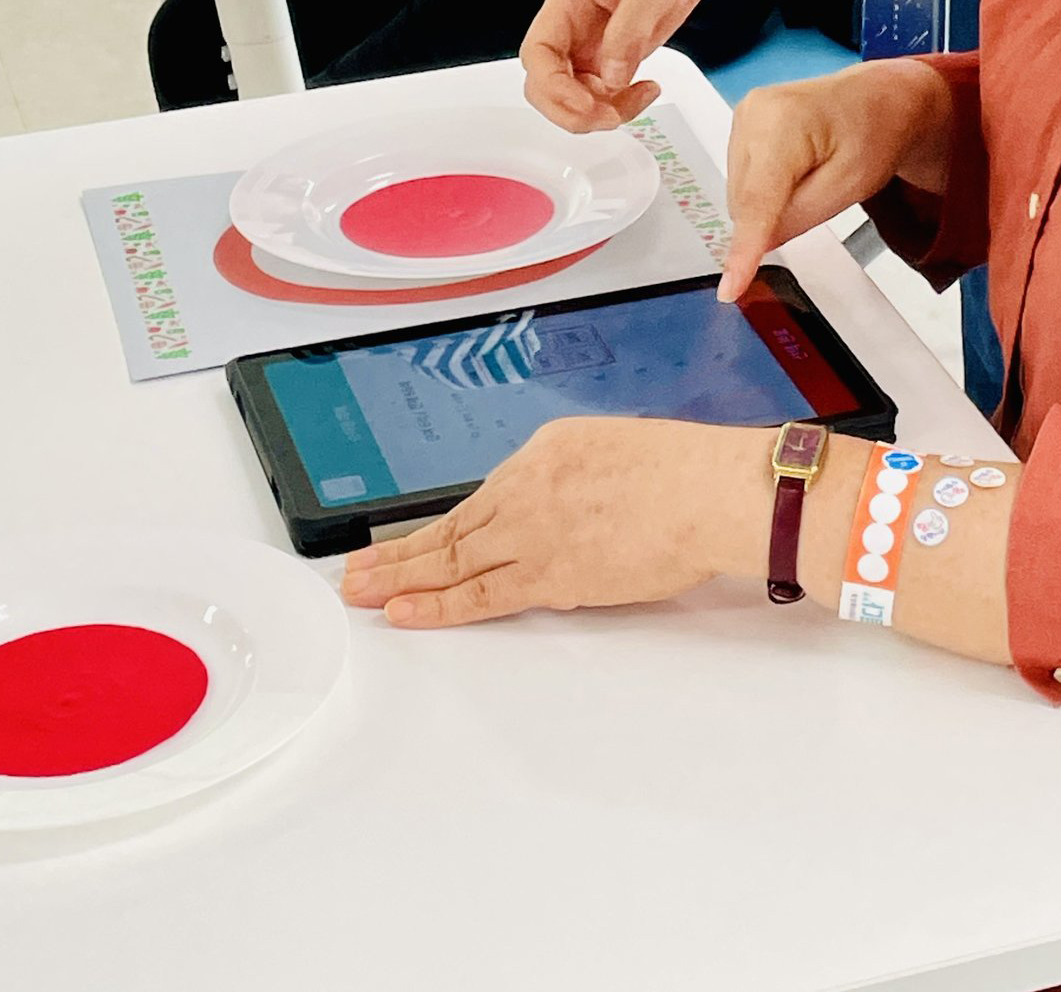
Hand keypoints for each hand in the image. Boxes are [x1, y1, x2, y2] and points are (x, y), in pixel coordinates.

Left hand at [339, 418, 759, 626]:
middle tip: (354, 570)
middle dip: (398, 553)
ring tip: (362, 592)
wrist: (706, 490)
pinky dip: (438, 605)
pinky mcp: (548, 575)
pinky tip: (405, 610)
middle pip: (452, 527)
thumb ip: (574, 482)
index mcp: (545, 451)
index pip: (483, 498)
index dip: (440, 526)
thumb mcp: (613, 452)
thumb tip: (560, 515)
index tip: (412, 539)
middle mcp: (527, 487)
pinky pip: (480, 594)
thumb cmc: (682, 473)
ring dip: (401, 578)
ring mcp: (533, 531)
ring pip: (452, 560)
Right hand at [520, 0, 712, 131]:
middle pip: (547, 85)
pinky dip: (622, 104)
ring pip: (575, 96)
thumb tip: (612, 79)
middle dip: (573, 110)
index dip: (553, 86)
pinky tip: (648, 90)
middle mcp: (571, 28)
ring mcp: (589, 45)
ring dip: (601, 111)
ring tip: (641, 98)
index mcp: (567, 2)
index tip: (584, 104)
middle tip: (611, 116)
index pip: (538, 54)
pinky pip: (604, 94)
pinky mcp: (612, 56)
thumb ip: (628, 33)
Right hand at [720, 62, 954, 301]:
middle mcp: (753, 113)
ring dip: (770, 202)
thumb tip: (759, 243)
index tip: (731, 287)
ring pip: (741, 194)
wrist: (878, 98)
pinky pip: (743, 178)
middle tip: (821, 193)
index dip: (744, 249)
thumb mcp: (849, 186)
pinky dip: (767, 188)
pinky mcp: (741, 123)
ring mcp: (743, 115)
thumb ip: (799, 219)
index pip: (757, 201)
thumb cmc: (873, 130)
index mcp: (782, 122)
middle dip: (774, 216)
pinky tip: (796, 169)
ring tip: (812, 172)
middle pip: (746, 201)